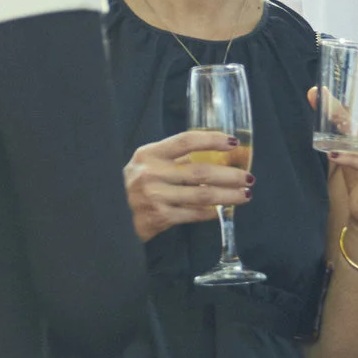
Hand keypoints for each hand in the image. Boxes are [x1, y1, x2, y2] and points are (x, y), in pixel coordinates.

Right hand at [124, 130, 252, 242]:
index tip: (234, 144)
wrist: (109, 216)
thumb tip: (212, 157)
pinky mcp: (159, 217)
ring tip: (245, 195)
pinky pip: (194, 214)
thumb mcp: (145, 166)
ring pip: (203, 194)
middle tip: (248, 177)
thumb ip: (172, 160)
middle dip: (230, 174)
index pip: (186, 141)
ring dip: (229, 195)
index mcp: (149, 154)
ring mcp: (155, 196)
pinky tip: (222, 211)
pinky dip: (212, 212)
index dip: (213, 140)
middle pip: (201, 171)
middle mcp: (151, 173)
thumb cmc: (132, 188)